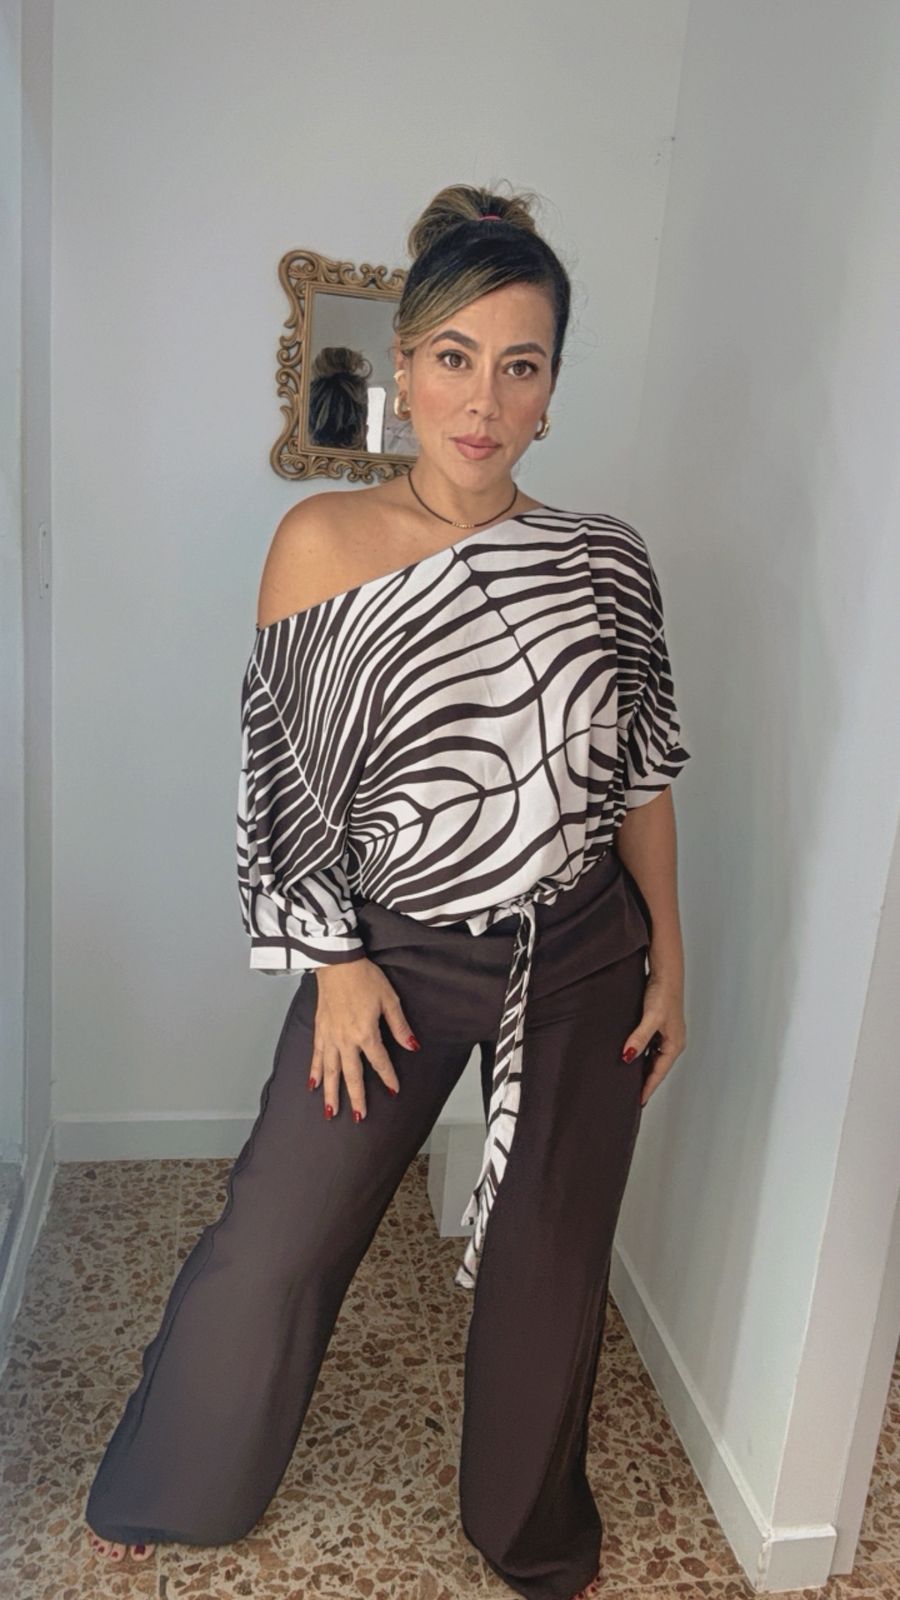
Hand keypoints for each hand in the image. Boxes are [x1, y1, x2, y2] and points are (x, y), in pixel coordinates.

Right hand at [311, 957, 420, 1122]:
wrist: (337, 962)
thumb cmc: (364, 977)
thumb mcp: (389, 1000)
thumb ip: (400, 1026)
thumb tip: (412, 1046)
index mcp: (366, 1033)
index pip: (379, 1062)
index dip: (388, 1078)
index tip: (393, 1091)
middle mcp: (346, 1040)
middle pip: (352, 1075)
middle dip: (356, 1097)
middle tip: (359, 1117)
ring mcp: (330, 1036)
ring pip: (330, 1071)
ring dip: (331, 1093)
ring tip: (331, 1112)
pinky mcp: (319, 1029)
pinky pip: (316, 1055)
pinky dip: (314, 1071)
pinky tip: (312, 1085)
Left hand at [621, 972, 686, 1106]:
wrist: (666, 972)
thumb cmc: (663, 993)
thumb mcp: (651, 1018)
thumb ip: (639, 1038)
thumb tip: (628, 1057)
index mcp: (674, 1045)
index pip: (658, 1073)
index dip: (647, 1088)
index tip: (638, 1103)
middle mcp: (672, 1042)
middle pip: (656, 1068)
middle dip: (644, 1082)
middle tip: (630, 1097)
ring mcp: (666, 1034)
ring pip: (652, 1058)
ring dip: (641, 1068)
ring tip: (627, 1081)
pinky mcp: (659, 1026)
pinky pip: (649, 1047)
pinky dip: (640, 1054)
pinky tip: (630, 1056)